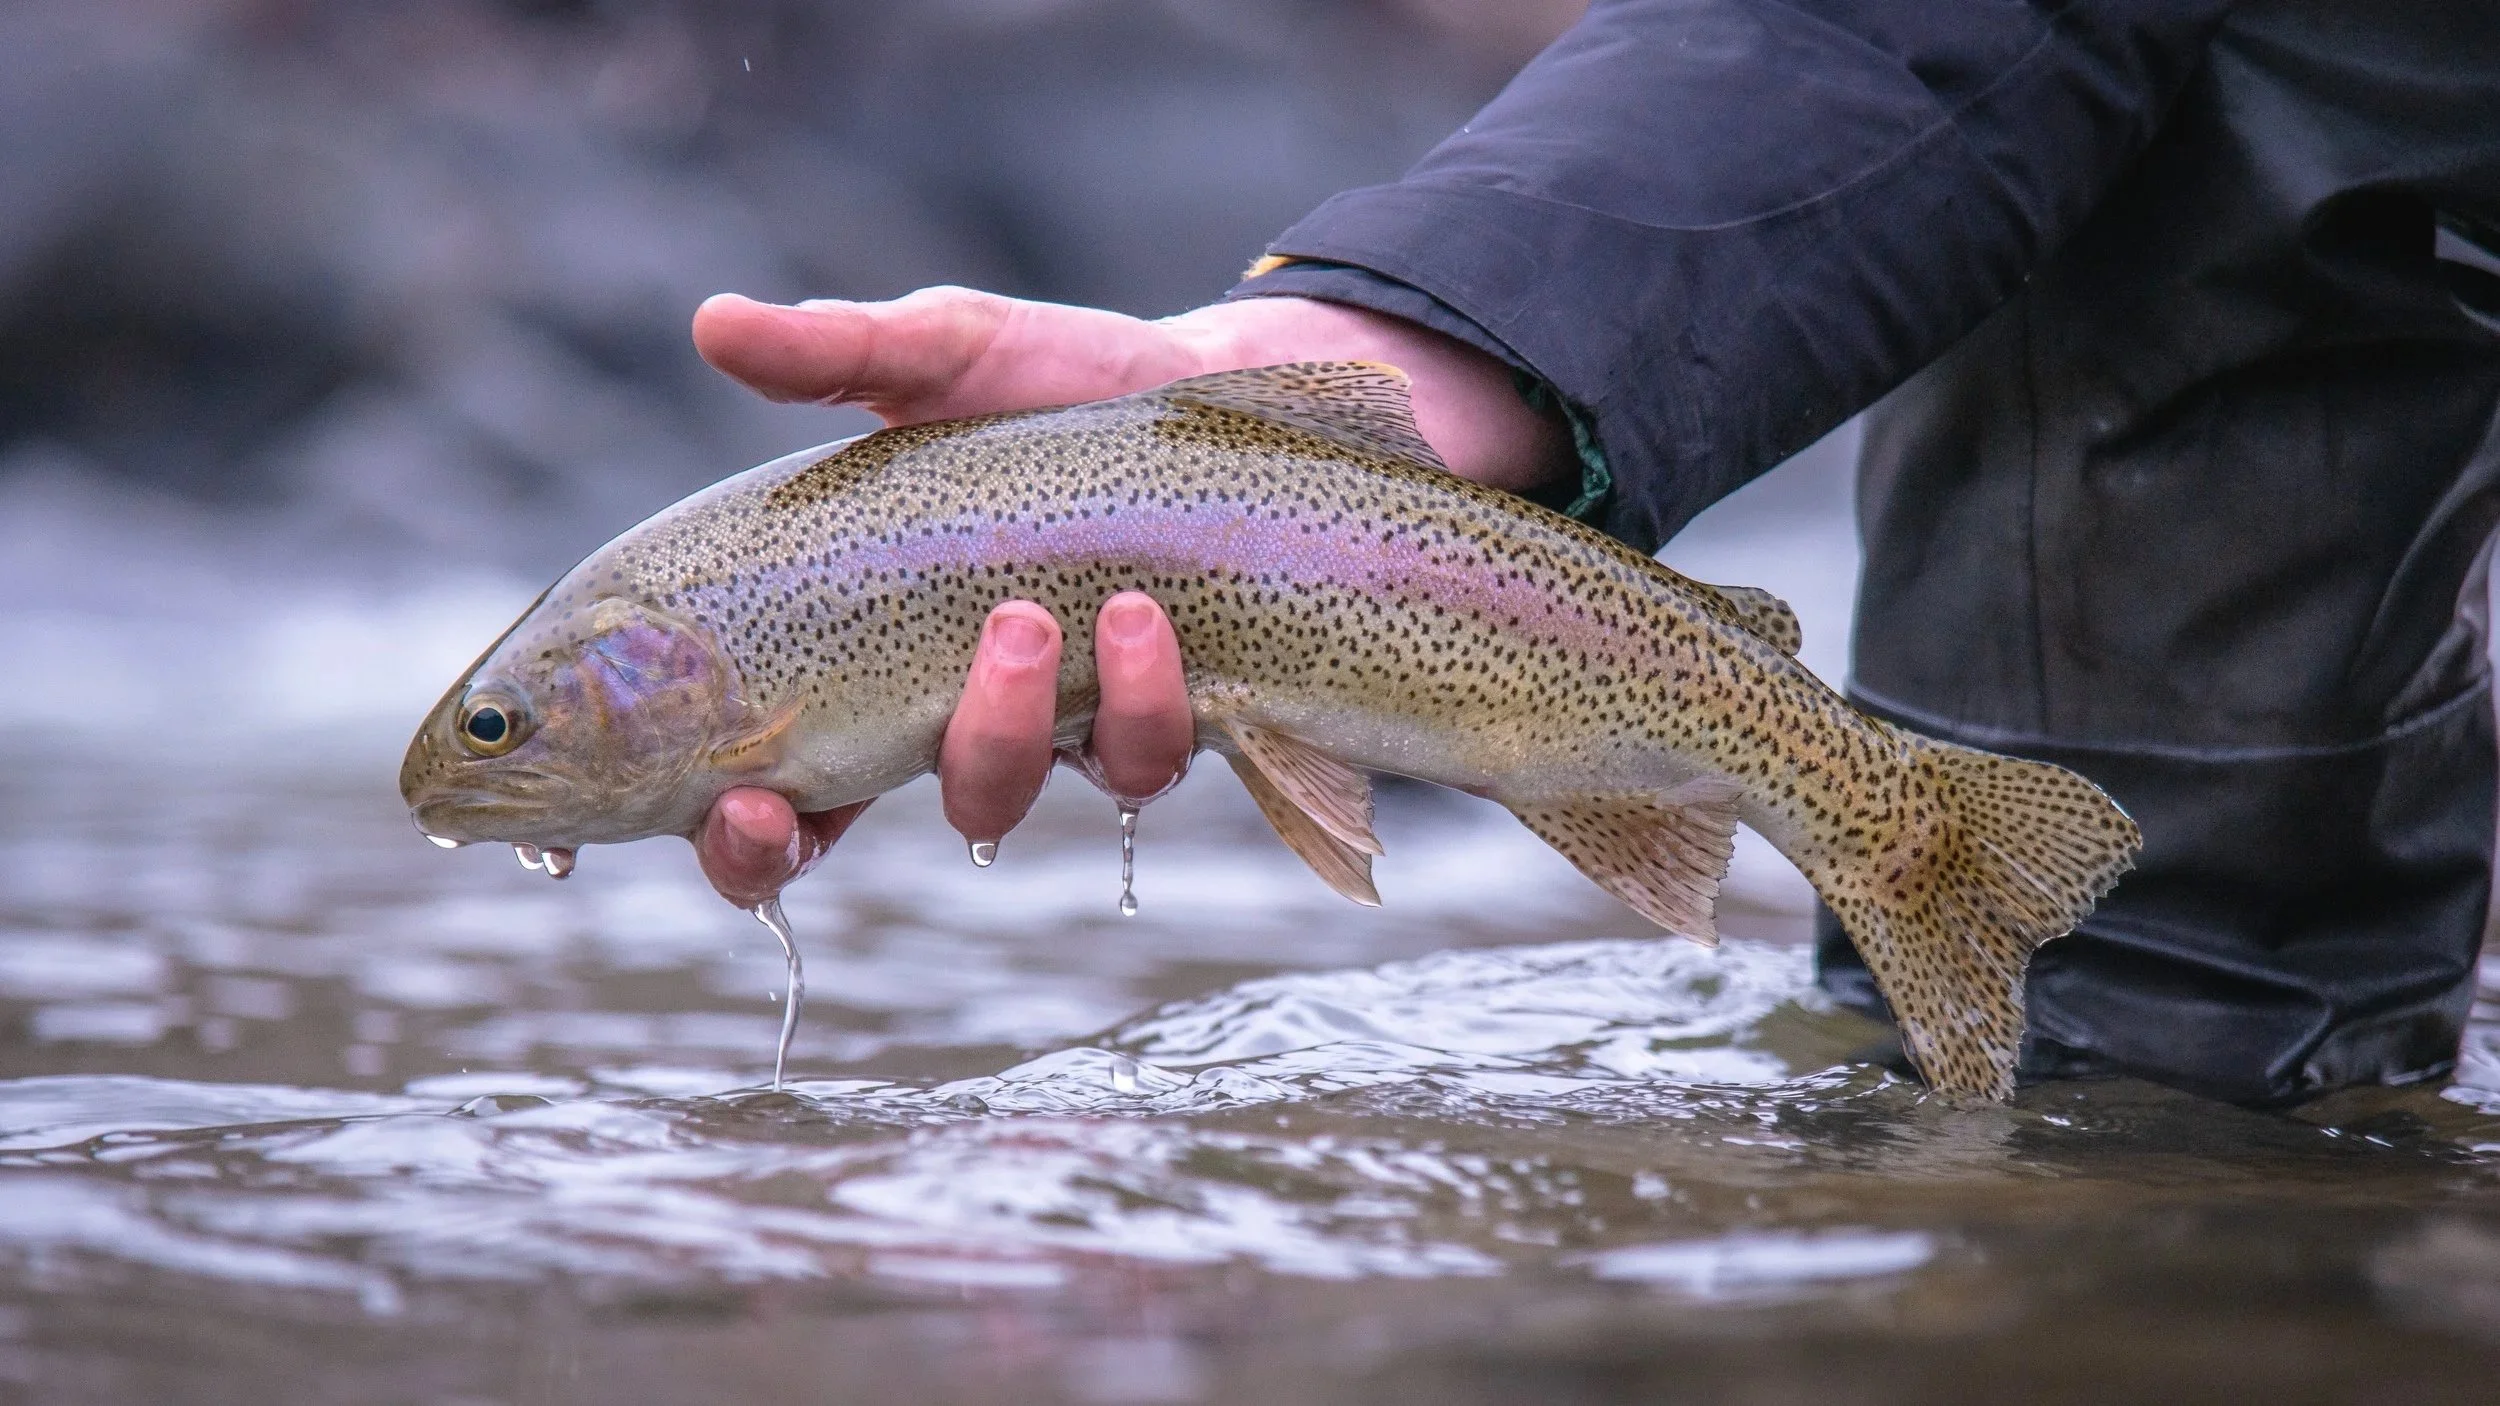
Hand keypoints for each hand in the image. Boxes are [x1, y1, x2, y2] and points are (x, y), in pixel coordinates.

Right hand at [685, 284, 1572, 901]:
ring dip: (996, 727)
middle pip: (819, 834)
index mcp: (857, 654)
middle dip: (801, 838)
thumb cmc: (1054, 382)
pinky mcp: (1162, 716)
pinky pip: (1135, 762)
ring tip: (1027, 619)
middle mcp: (942, 712)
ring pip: (995, 798)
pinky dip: (1134, 699)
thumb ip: (833, 353)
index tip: (734, 804)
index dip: (735, 835)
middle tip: (786, 799)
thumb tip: (712, 321)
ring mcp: (1052, 727)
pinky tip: (1138, 614)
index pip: (767, 787)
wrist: (1213, 383)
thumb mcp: (945, 352)